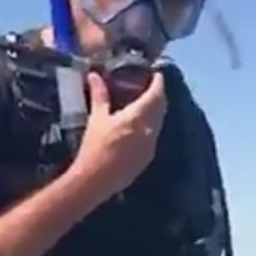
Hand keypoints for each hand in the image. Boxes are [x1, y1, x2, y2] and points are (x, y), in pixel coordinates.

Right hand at [69, 71, 166, 201]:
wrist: (95, 180)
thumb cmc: (95, 147)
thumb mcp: (97, 118)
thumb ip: (99, 95)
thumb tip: (94, 75)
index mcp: (139, 116)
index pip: (156, 94)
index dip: (158, 83)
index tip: (156, 75)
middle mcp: (150, 130)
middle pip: (161, 108)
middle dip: (158, 96)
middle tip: (151, 88)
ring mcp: (151, 146)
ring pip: (159, 123)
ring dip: (155, 112)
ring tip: (145, 106)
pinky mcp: (147, 158)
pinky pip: (153, 137)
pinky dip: (150, 128)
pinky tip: (139, 129)